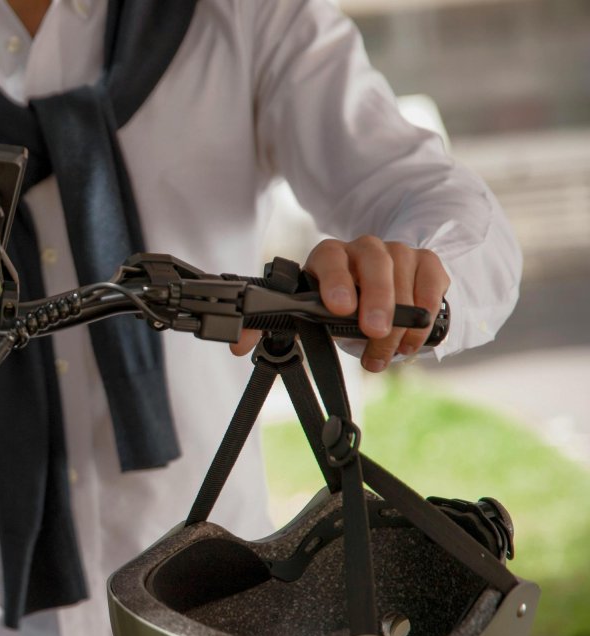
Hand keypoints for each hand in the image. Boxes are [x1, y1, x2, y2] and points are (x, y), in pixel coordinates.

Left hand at [230, 236, 449, 371]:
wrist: (379, 291)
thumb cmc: (338, 305)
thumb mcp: (306, 315)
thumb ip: (271, 329)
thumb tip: (239, 346)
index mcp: (328, 257)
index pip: (329, 258)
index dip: (334, 281)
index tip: (338, 309)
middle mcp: (363, 249)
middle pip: (373, 262)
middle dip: (376, 299)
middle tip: (372, 332)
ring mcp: (397, 253)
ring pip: (404, 272)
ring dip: (400, 317)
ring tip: (390, 352)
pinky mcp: (426, 264)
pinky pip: (432, 279)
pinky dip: (427, 308)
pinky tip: (415, 338)